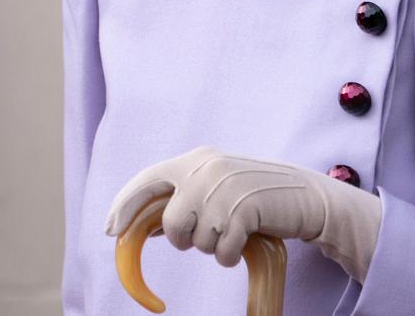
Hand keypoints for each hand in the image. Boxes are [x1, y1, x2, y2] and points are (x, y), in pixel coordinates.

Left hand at [104, 145, 381, 283]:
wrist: (304, 194)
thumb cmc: (255, 194)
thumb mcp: (217, 186)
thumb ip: (185, 197)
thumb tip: (148, 227)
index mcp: (197, 159)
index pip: (149, 179)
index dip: (125, 204)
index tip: (110, 229)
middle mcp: (207, 169)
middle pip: (172, 223)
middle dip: (185, 238)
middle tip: (209, 232)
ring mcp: (225, 189)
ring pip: (196, 241)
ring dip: (213, 246)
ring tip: (235, 229)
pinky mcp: (244, 211)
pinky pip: (220, 253)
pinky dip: (230, 255)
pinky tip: (245, 239)